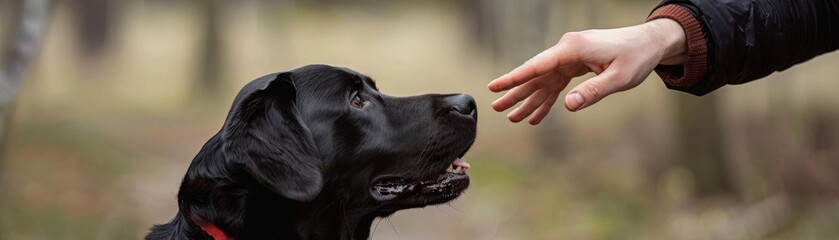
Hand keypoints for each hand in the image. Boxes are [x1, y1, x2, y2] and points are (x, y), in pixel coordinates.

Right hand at [487, 19, 685, 123]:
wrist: (650, 43)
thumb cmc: (636, 57)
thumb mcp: (618, 78)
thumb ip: (592, 91)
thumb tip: (567, 105)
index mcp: (572, 48)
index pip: (538, 65)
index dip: (515, 77)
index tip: (495, 86)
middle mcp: (567, 50)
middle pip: (535, 74)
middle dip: (516, 92)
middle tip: (496, 107)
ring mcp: (570, 58)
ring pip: (544, 81)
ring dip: (529, 99)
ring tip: (512, 117)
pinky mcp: (576, 65)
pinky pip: (556, 84)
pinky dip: (547, 100)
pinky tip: (536, 115)